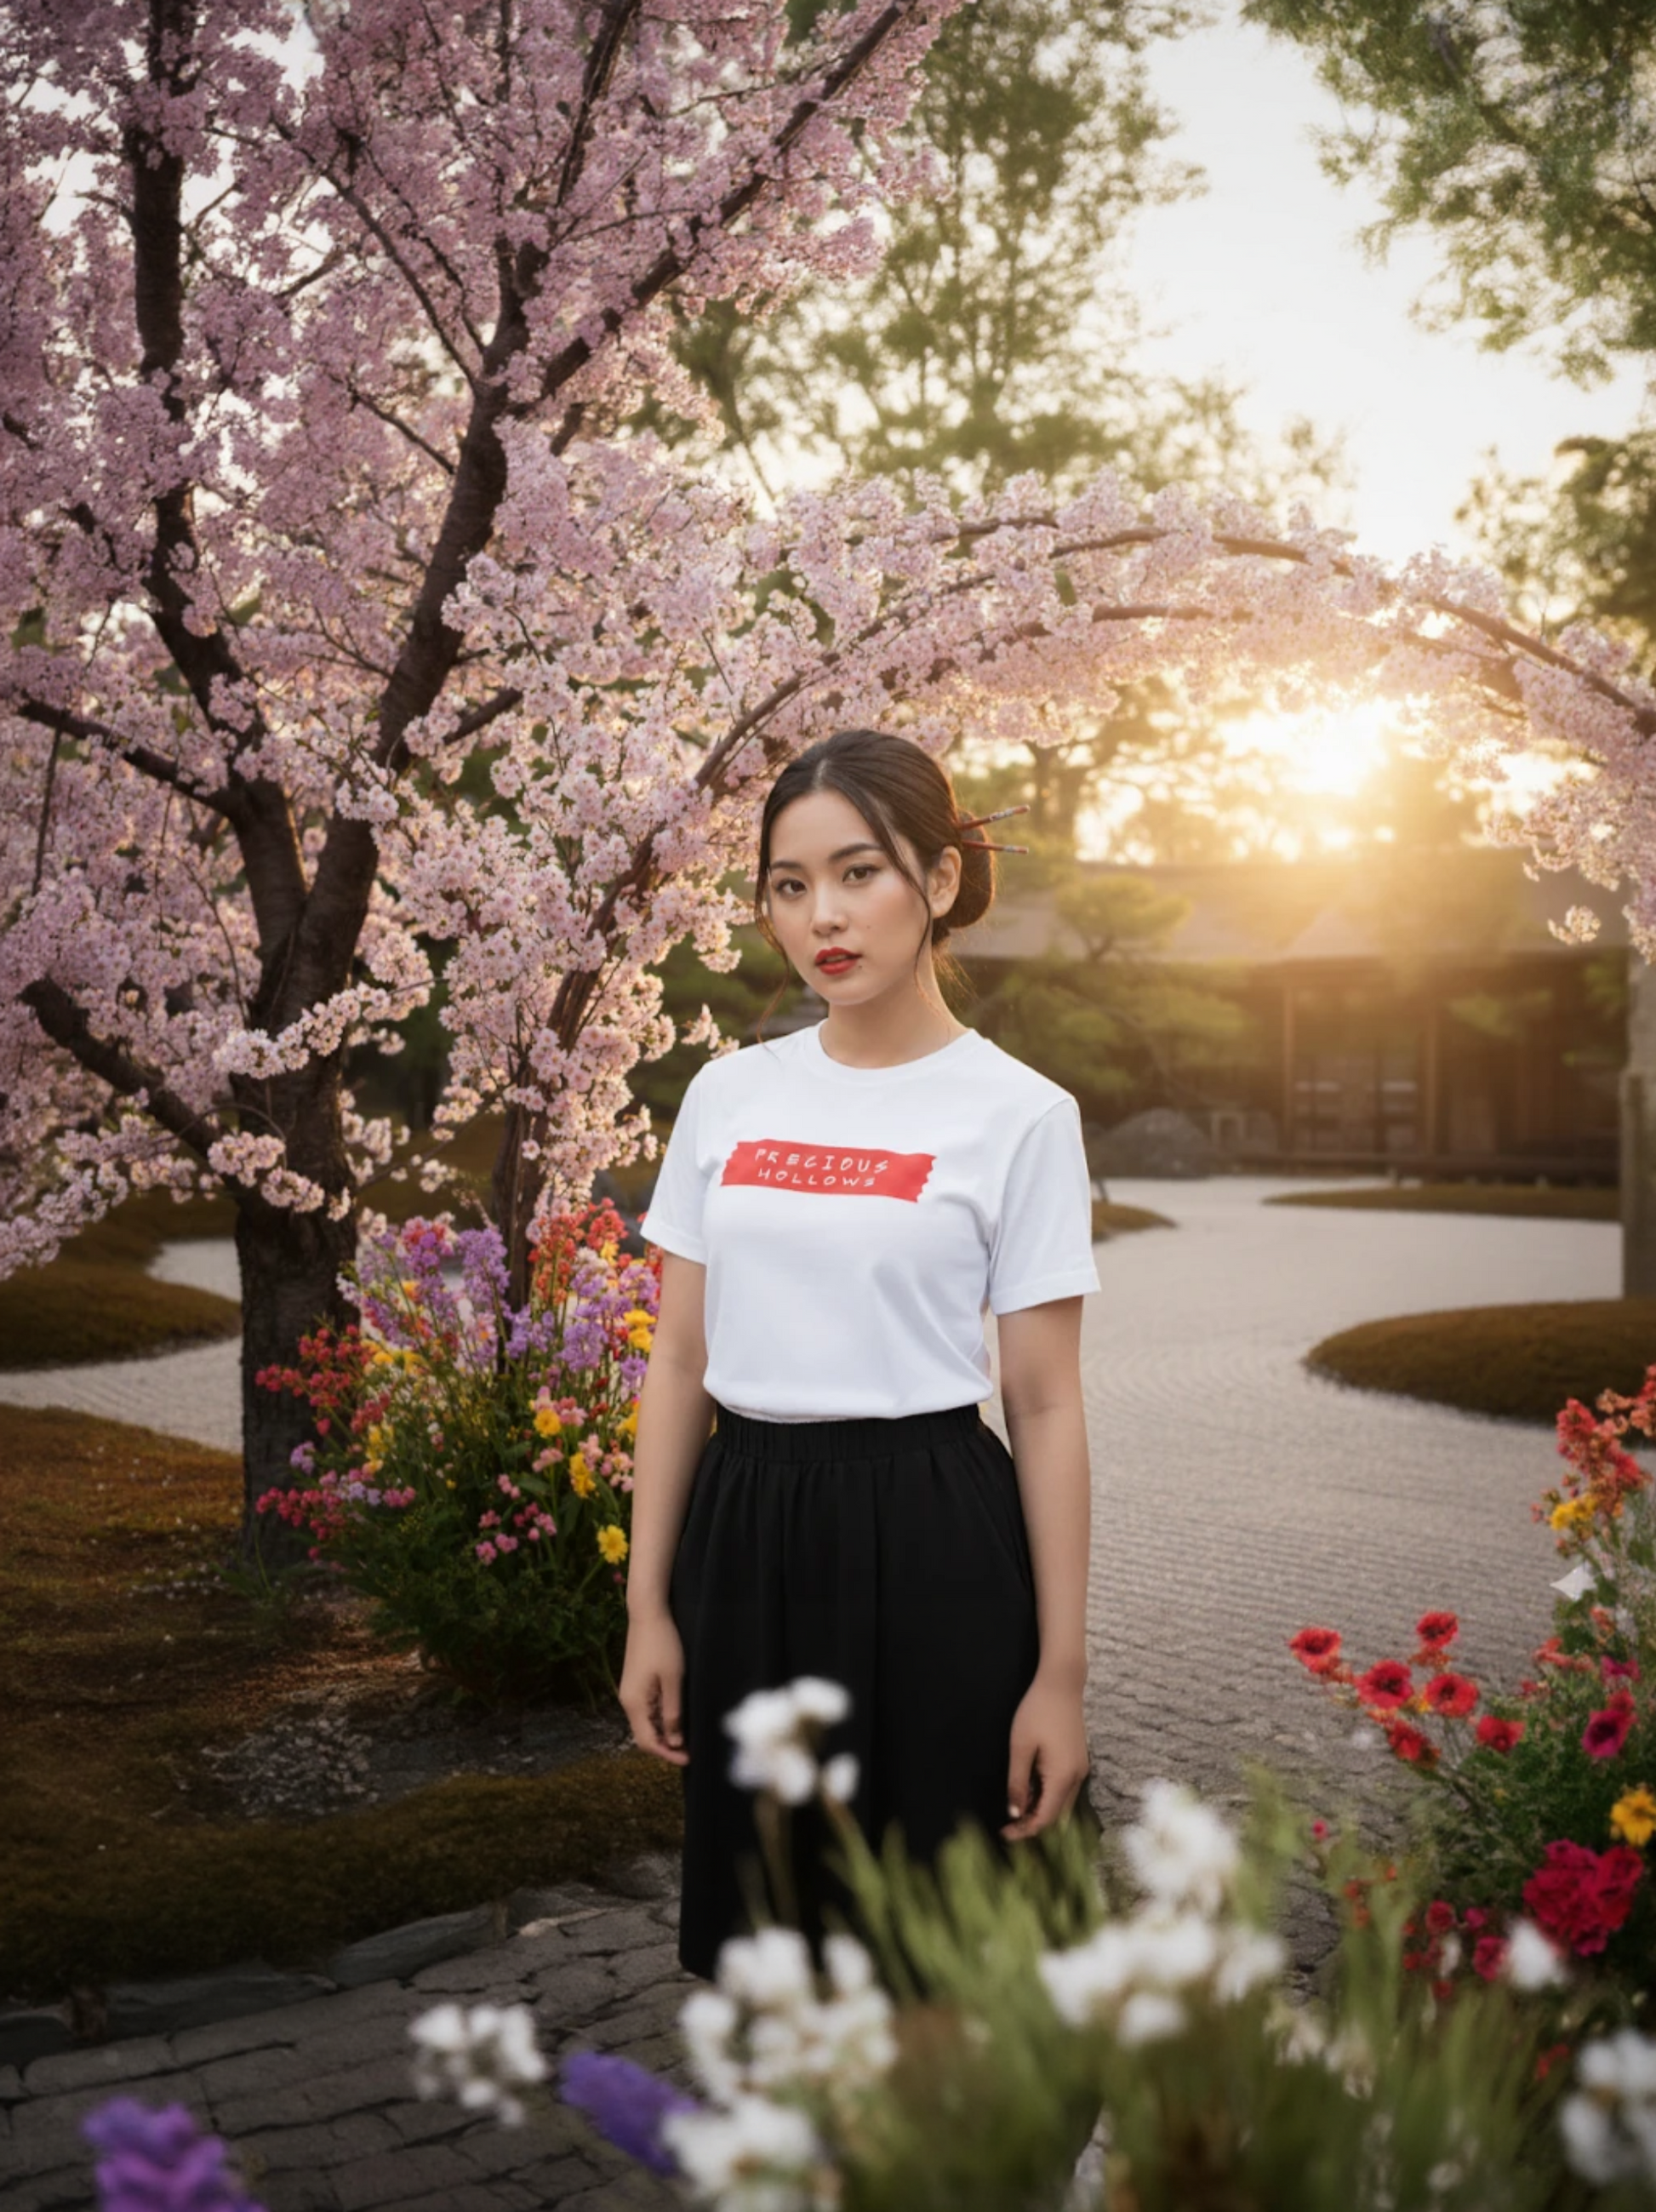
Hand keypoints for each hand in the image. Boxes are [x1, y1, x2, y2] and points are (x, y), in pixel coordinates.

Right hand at [619, 1611, 688, 1765]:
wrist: (647, 1615)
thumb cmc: (663, 1644)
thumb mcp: (673, 1680)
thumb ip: (673, 1712)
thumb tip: (675, 1740)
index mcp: (634, 1703)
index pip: (647, 1741)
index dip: (667, 1754)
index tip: (688, 1759)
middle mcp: (627, 1701)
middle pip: (644, 1735)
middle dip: (665, 1746)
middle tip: (689, 1751)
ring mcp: (629, 1692)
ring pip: (645, 1723)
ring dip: (663, 1733)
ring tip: (686, 1737)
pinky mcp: (635, 1684)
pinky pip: (646, 1710)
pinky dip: (659, 1719)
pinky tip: (676, 1717)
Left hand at [1001, 1673, 1089, 1840]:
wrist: (1061, 1684)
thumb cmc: (1037, 1712)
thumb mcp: (1021, 1747)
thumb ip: (1018, 1782)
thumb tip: (1015, 1812)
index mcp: (1063, 1777)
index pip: (1046, 1818)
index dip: (1025, 1831)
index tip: (1004, 1834)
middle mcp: (1077, 1778)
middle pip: (1056, 1816)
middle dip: (1033, 1825)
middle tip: (1008, 1827)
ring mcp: (1080, 1769)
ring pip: (1061, 1804)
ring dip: (1040, 1811)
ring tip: (1015, 1811)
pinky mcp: (1077, 1761)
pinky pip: (1064, 1789)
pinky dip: (1047, 1797)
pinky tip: (1030, 1792)